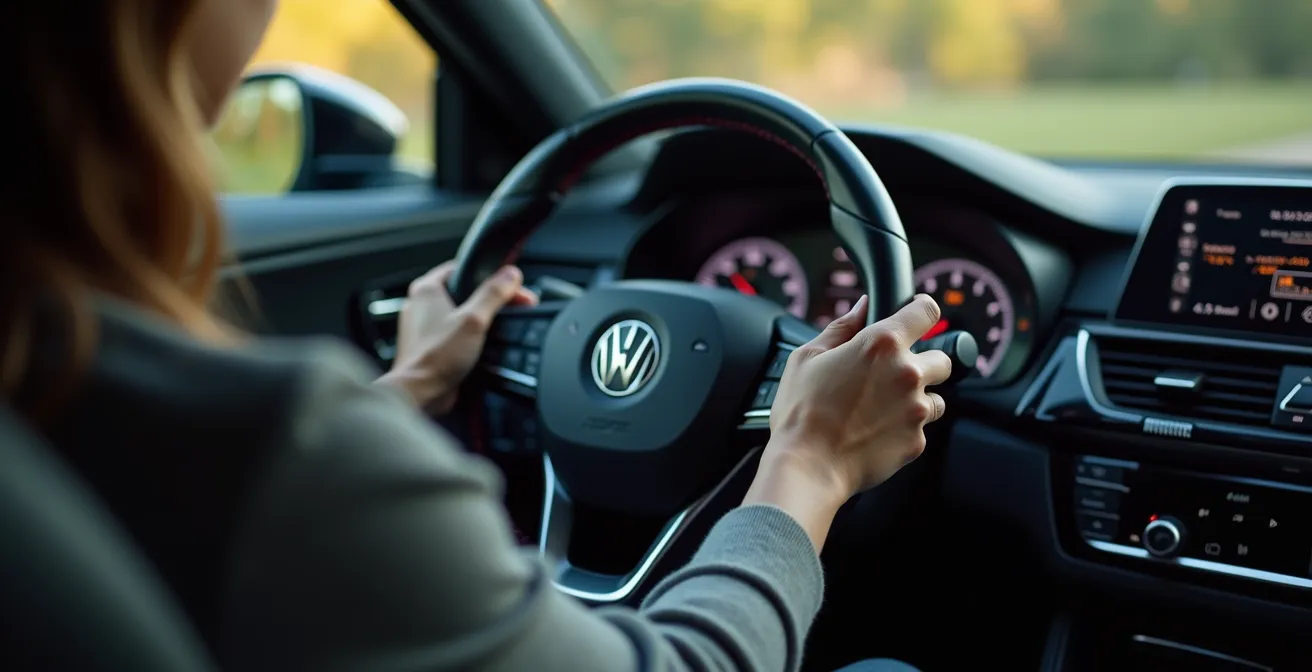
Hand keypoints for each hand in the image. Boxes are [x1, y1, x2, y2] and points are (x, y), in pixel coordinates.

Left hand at [378, 262, 537, 413]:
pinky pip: (454, 335)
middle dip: (489, 299)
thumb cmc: (436, 357)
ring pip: (459, 314)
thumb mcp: (474, 320)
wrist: (420, 394)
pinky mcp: (429, 347)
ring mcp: (423, 327)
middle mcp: (421, 305)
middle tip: (512, 305)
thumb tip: (510, 275)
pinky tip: (483, 345)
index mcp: (426, 289)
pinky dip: (469, 337)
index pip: (461, 268)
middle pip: (463, 292)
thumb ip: (493, 294)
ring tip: (499, 326)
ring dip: (480, 319)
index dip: (488, 273)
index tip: (508, 283)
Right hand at [743, 294, 950, 549]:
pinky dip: (905, 429)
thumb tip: (861, 308)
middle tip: (891, 376)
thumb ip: (841, 327)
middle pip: (942, 358)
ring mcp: (916, 409)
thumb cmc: (801, 412)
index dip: (921, 310)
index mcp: (882, 344)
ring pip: (936, 397)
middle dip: (923, 363)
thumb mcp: (807, 357)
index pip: (925, 312)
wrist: (807, 466)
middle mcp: (907, 373)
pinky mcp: (917, 441)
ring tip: (881, 409)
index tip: (916, 315)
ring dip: (917, 398)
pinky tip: (876, 432)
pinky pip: (921, 429)